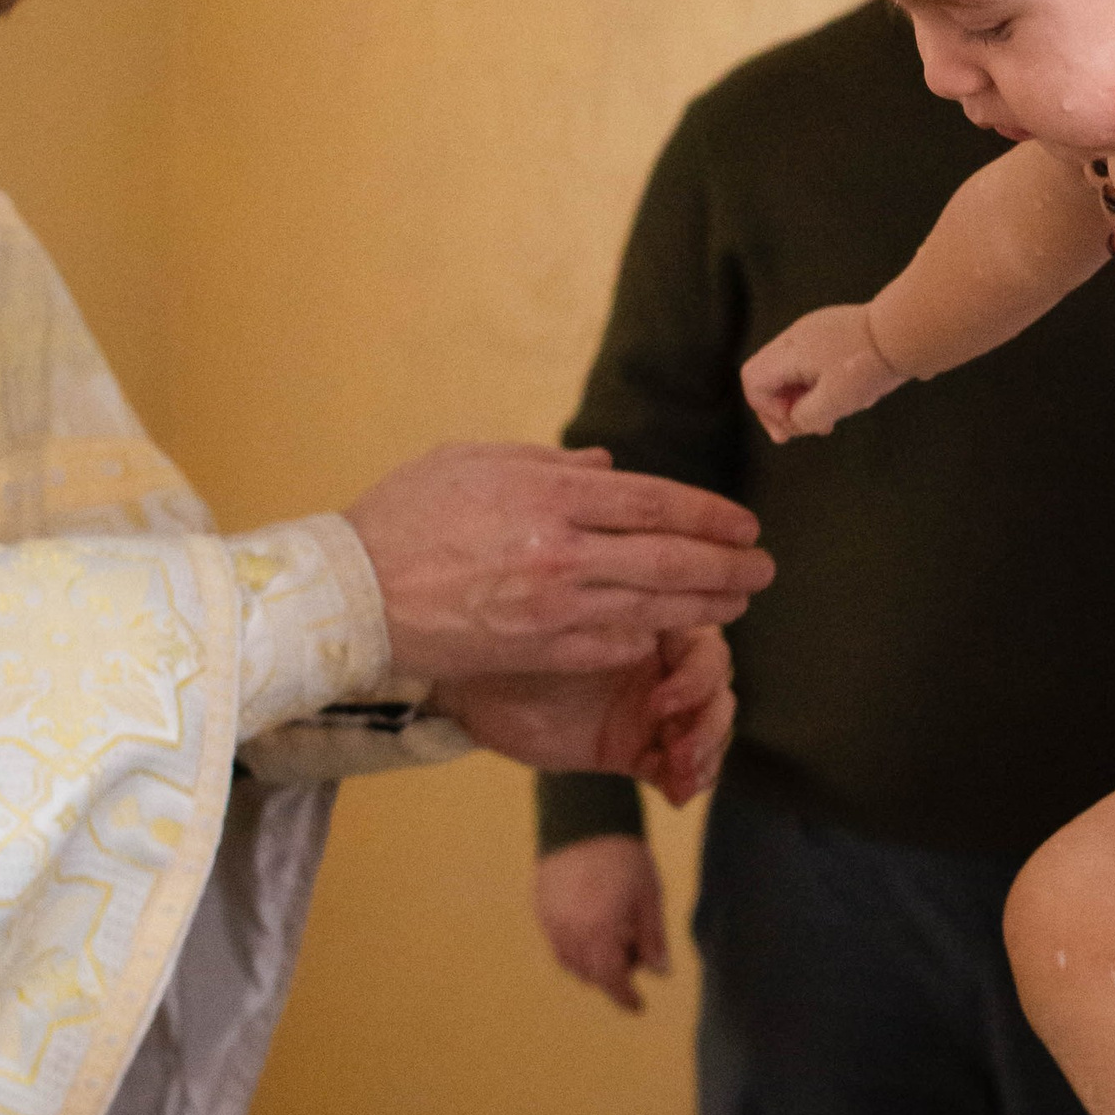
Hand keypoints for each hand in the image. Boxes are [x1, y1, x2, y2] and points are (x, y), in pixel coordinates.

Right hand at [347, 443, 770, 685]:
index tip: (743, 522)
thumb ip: (548, 464)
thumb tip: (609, 466)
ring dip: (706, 605)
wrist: (350, 594)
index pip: (656, 501)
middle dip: (728, 564)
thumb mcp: (475, 462)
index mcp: (551, 496)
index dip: (710, 513)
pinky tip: (673, 634)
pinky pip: (613, 646)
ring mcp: (553, 609)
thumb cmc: (405, 515)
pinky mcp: (538, 652)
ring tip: (739, 601)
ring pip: (653, 608)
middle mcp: (563, 552)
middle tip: (764, 566)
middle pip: (671, 558)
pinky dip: (649, 638)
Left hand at [436, 625, 735, 800]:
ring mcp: (652, 708)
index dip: (699, 676)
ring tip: (680, 771)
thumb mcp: (559, 636)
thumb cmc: (512, 645)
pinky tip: (679, 794)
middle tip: (679, 746)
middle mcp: (660, 661)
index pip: (704, 643)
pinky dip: (692, 780)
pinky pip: (683, 766)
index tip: (664, 702)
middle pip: (717, 687)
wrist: (472, 690)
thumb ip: (607, 633)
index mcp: (650, 622)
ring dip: (707, 751)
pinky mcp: (639, 749)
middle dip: (709, 720)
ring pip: (709, 726)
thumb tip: (653, 632)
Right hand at [535, 835, 669, 1011]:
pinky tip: (592, 924)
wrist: (585, 818)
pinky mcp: (541, 909)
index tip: (638, 1007)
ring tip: (614, 934)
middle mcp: (570, 934)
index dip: (626, 998)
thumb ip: (654, 939)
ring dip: (592, 962)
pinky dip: (575, 946)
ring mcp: (551, 922)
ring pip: (570, 962)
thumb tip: (661, 972)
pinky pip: (557, 942)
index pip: (612, 981)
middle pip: (590, 974)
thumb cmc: (625, 857)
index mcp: (600, 933)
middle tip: (634, 951)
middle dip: (613, 974)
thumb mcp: (649, 897)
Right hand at [742, 303, 904, 440]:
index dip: (766, 410)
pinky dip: (821, 384)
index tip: (795, 425)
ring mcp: (817, 331)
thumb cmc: (868, 367)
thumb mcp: (832, 402)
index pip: (753, 381)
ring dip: (805, 397)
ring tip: (830, 416)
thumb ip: (803, 418)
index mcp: (789, 350)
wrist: (908, 332)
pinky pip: (815, 362)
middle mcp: (797, 336)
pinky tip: (847, 396)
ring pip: (793, 371)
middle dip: (784, 407)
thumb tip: (795, 422)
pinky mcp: (837, 333)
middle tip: (807, 427)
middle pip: (769, 376)